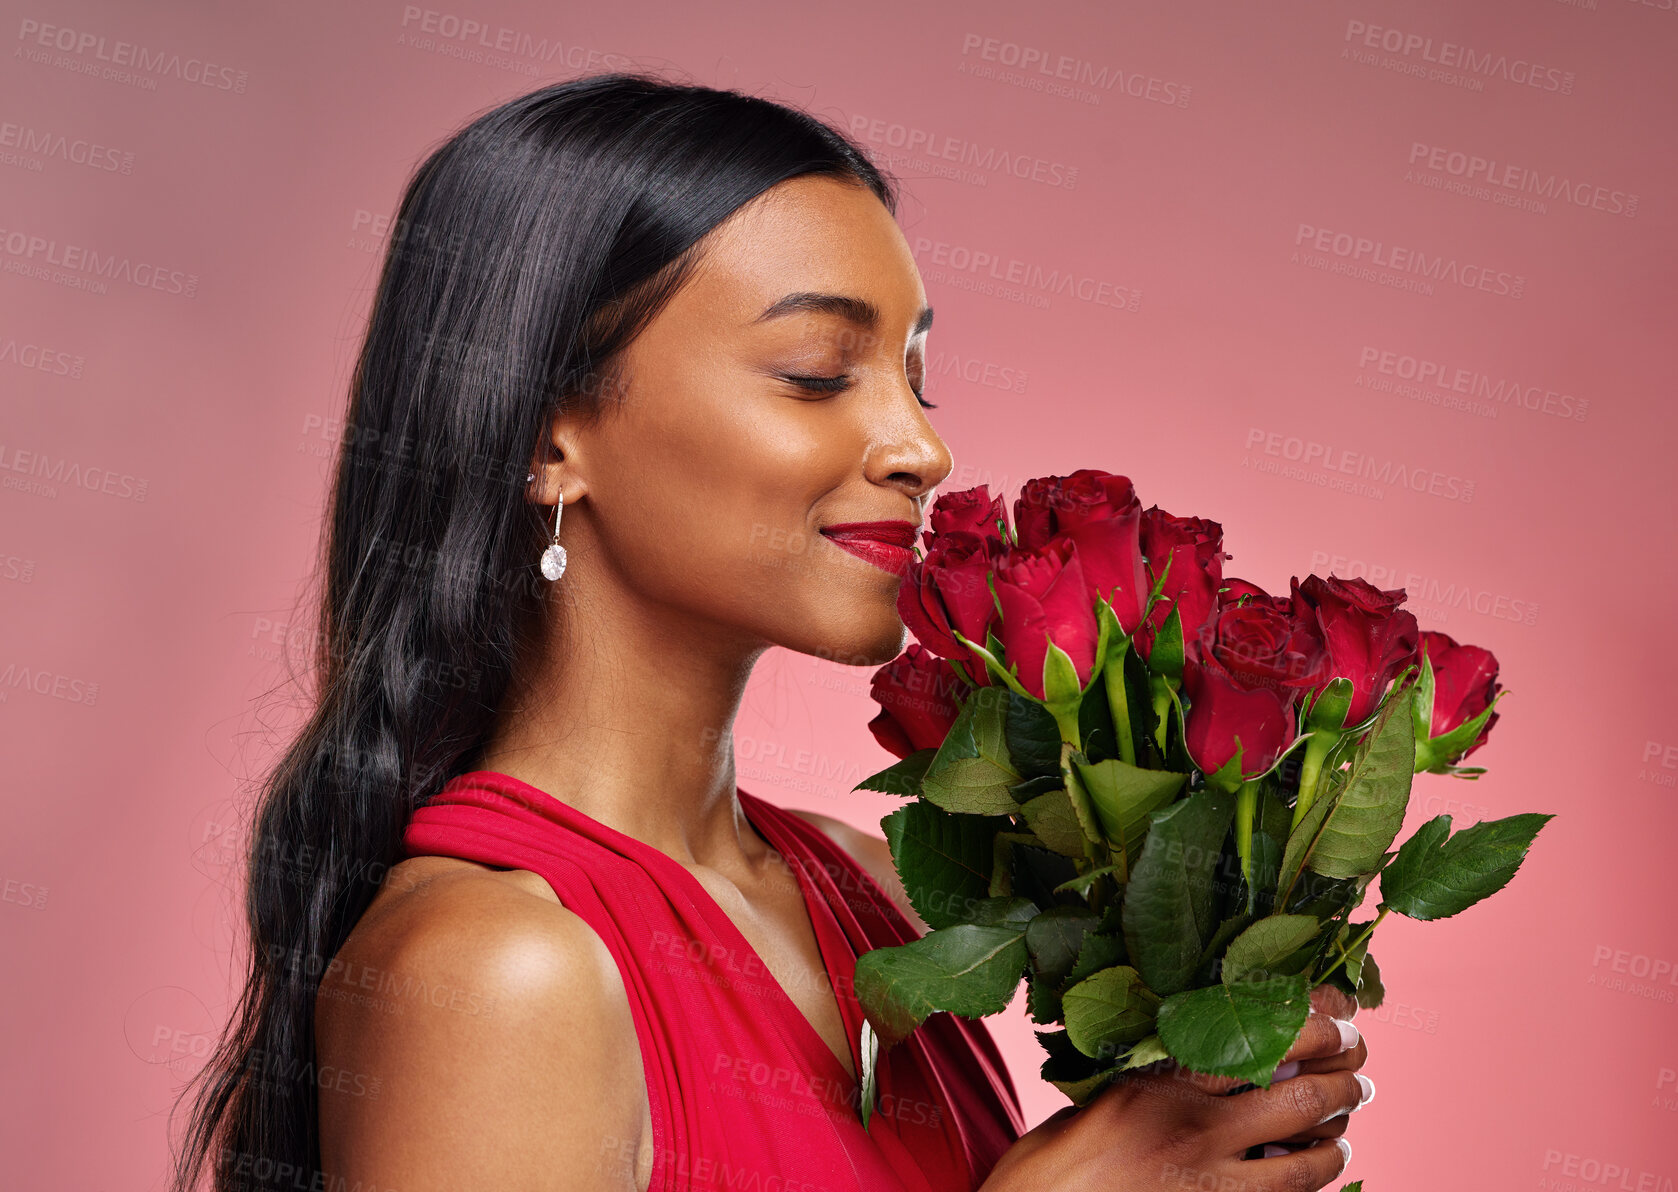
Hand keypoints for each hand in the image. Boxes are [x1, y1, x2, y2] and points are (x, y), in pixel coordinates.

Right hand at [979, 986, 1370, 1190]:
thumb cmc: (1057, 1158)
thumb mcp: (1103, 1094)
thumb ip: (1160, 1075)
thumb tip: (1222, 1057)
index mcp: (1164, 1076)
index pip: (1264, 1035)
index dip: (1318, 1023)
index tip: (1338, 1014)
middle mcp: (1196, 1125)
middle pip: (1303, 1093)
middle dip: (1346, 1075)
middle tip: (1357, 1064)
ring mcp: (1212, 1181)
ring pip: (1309, 1157)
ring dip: (1339, 1135)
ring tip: (1344, 1121)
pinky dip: (1313, 1179)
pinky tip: (1317, 1167)